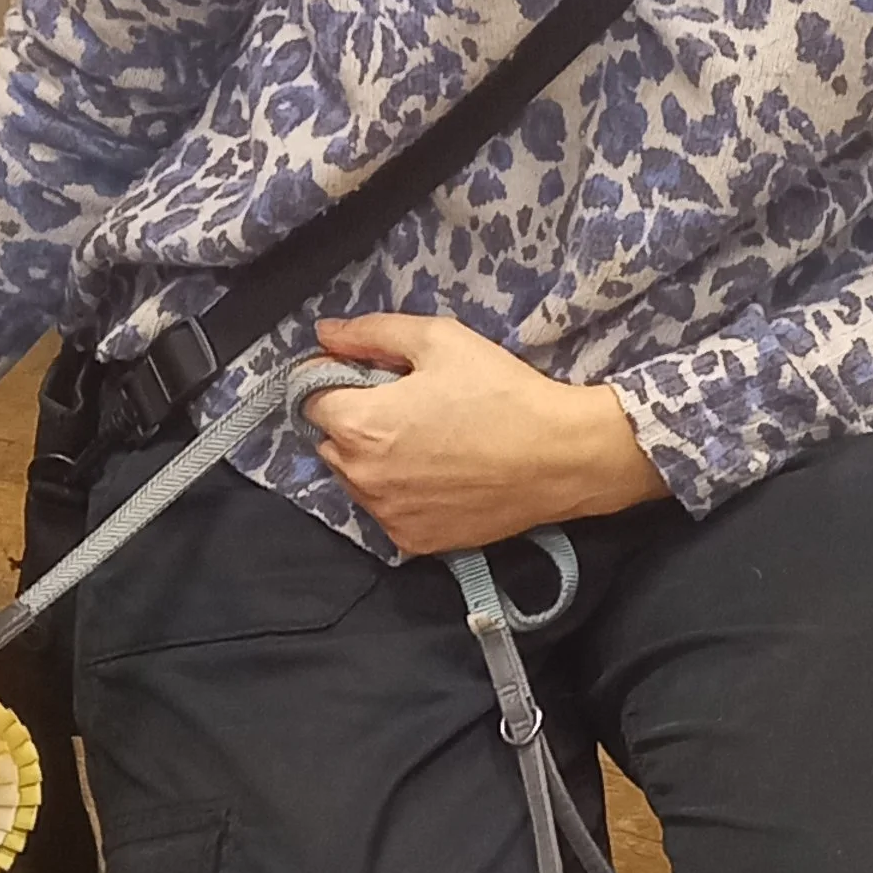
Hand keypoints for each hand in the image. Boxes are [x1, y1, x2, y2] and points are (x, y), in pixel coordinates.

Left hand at [309, 312, 667, 554]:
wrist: (560, 457)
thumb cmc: (501, 392)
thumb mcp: (438, 340)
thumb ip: (371, 333)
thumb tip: (324, 332)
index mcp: (360, 424)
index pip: (311, 398)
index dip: (334, 379)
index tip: (367, 374)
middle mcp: (362, 476)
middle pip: (331, 441)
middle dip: (354, 420)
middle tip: (406, 405)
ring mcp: (387, 514)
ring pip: (356, 479)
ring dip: (374, 459)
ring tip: (427, 441)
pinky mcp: (414, 541)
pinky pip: (388, 511)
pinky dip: (401, 493)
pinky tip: (440, 474)